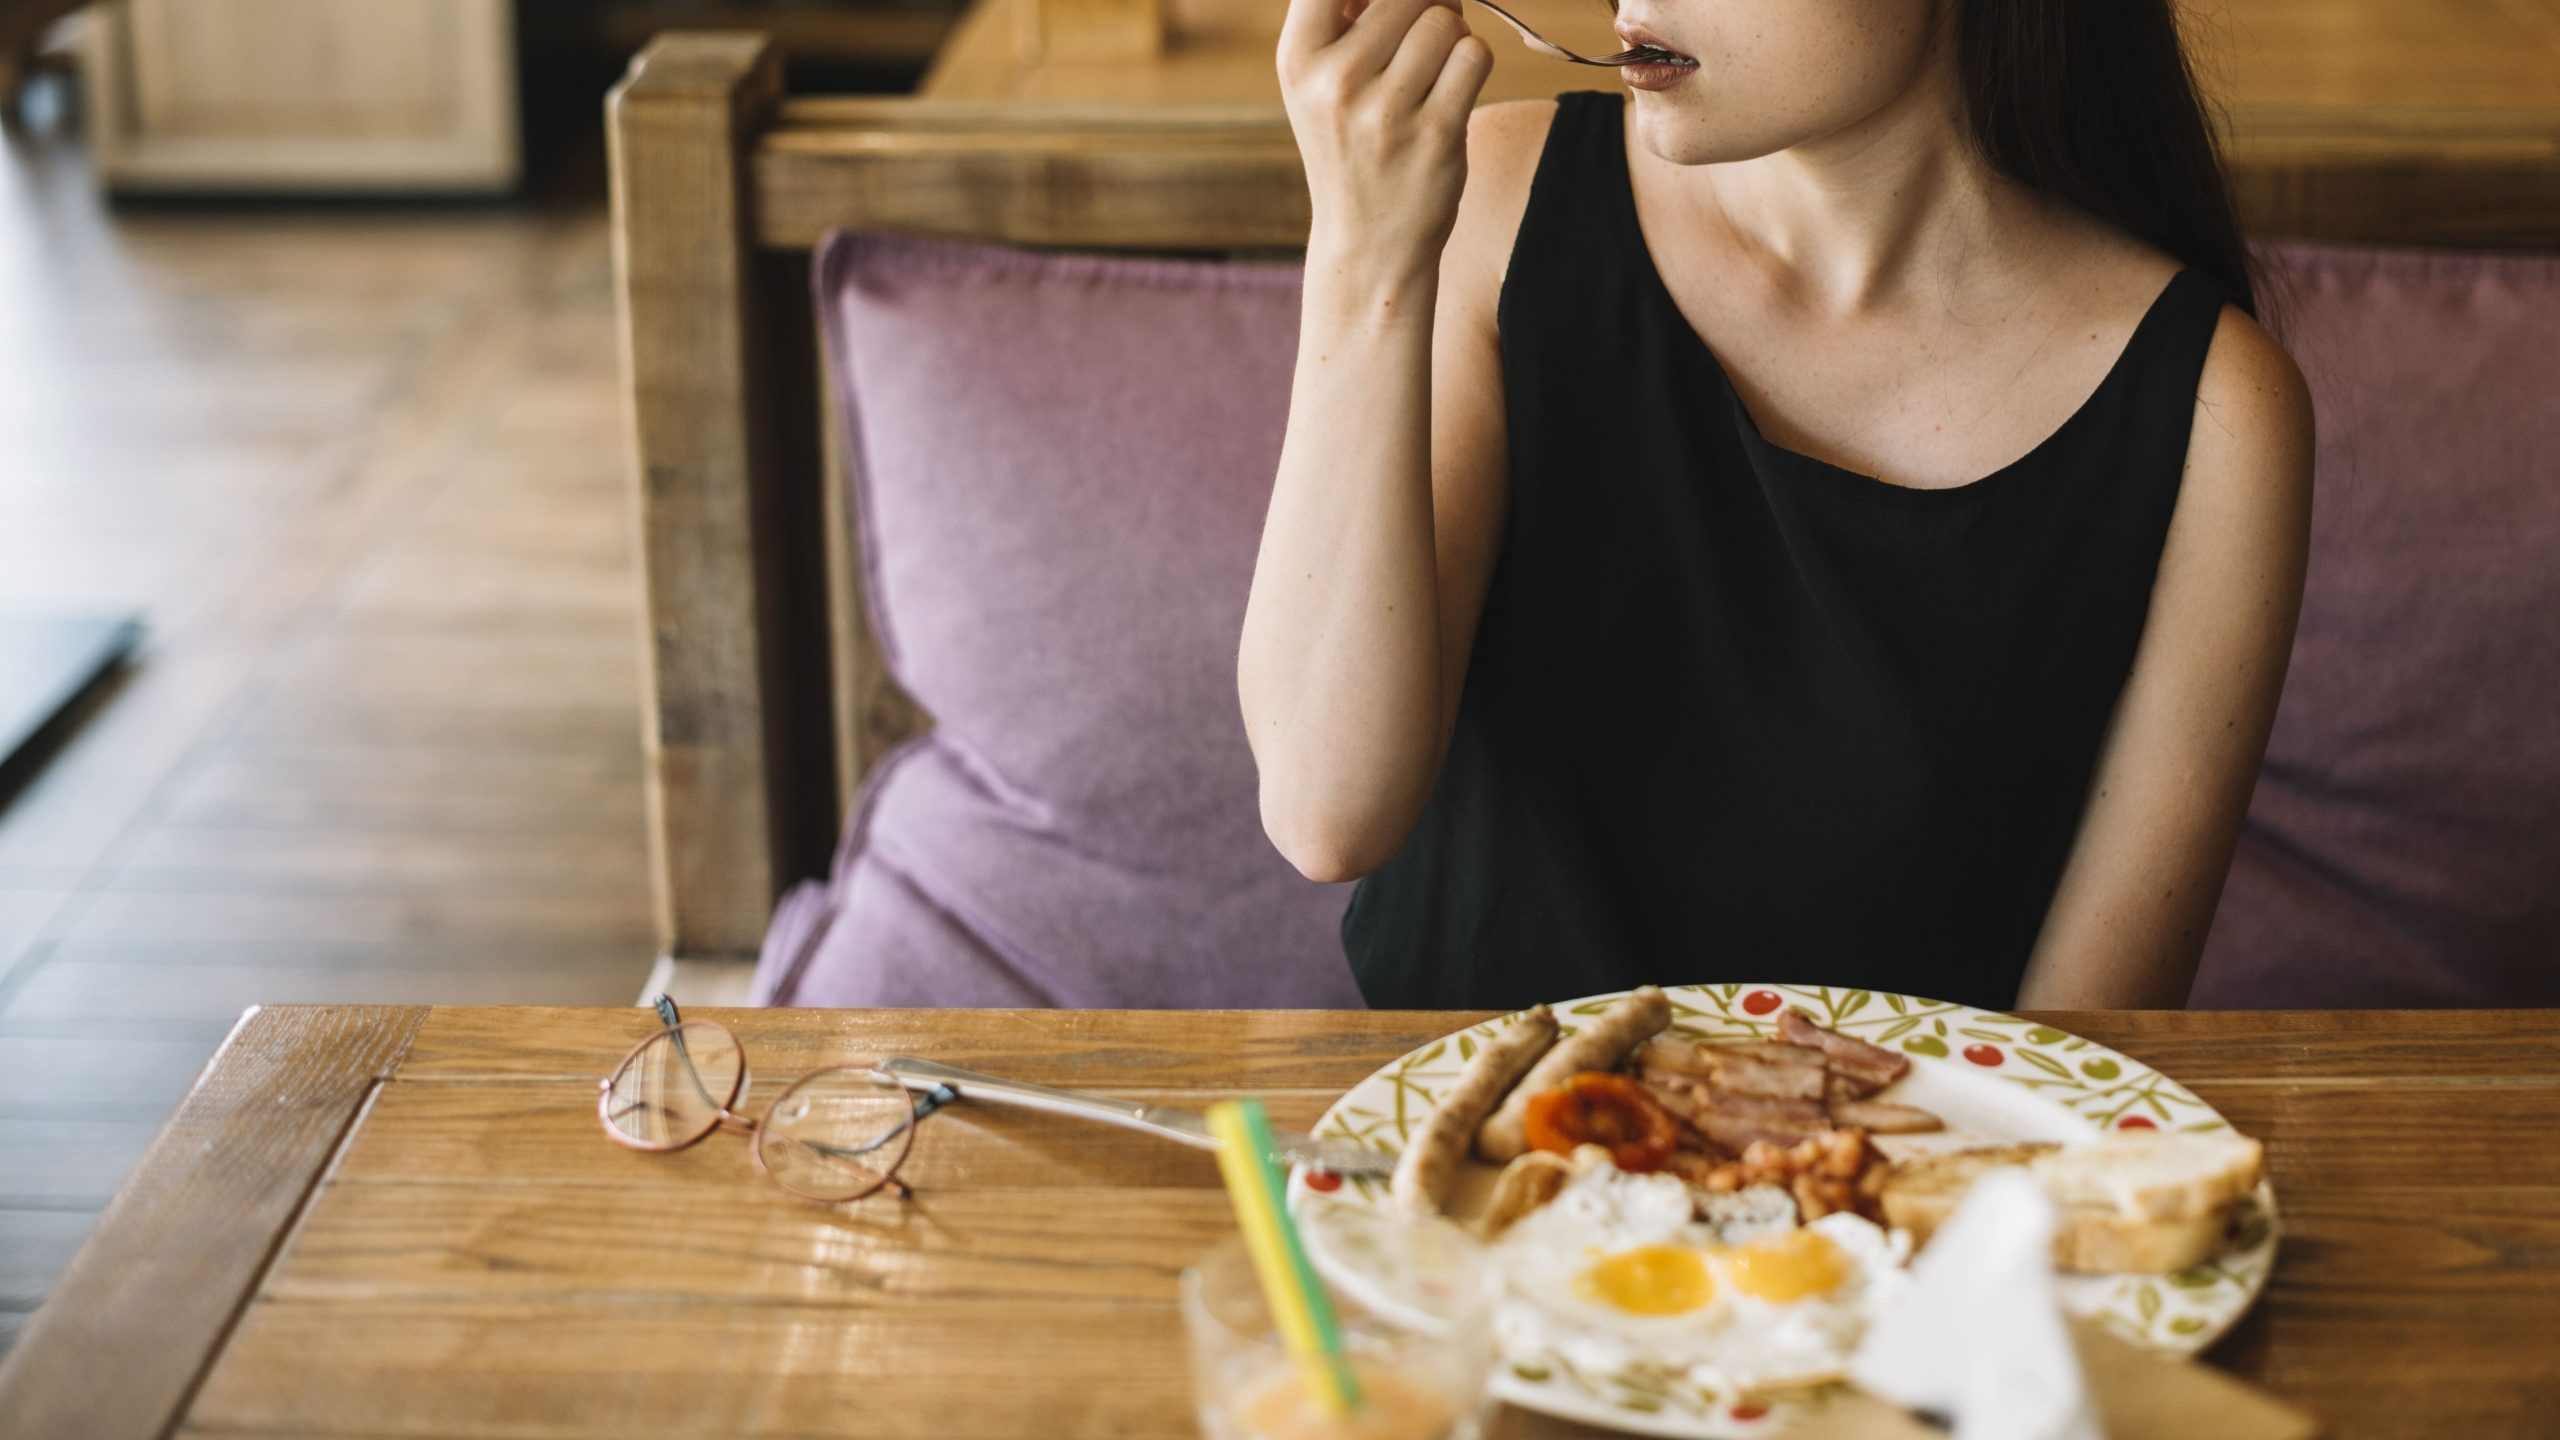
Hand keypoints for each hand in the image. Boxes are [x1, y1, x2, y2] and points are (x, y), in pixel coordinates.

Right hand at [1278, 0, 1493, 276]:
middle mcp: (1335, 80)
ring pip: (1445, 20)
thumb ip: (1345, 18)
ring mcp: (1386, 110)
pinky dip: (1472, 62)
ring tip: (1433, 71)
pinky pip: (1474, 54)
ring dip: (1451, 36)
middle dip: (1426, 4)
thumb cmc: (1349, 147)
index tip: (1383, 7)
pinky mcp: (1436, 133)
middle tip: (1421, 36)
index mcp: (1297, 59)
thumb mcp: (1318, 84)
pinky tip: (1451, 91)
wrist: (1367, 242)